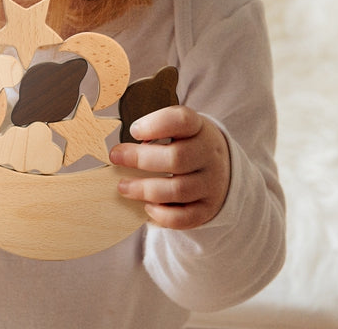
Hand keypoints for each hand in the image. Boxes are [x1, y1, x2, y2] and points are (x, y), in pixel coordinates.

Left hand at [109, 106, 229, 229]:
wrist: (221, 168)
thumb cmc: (187, 144)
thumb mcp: (179, 128)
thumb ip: (154, 132)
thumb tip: (121, 150)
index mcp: (199, 128)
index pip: (182, 120)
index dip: (155, 124)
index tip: (133, 130)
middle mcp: (209, 155)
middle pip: (176, 158)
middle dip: (140, 159)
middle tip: (116, 157)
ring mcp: (211, 184)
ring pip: (177, 190)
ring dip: (144, 189)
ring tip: (122, 186)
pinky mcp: (207, 209)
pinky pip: (184, 217)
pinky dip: (162, 214)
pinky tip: (147, 206)